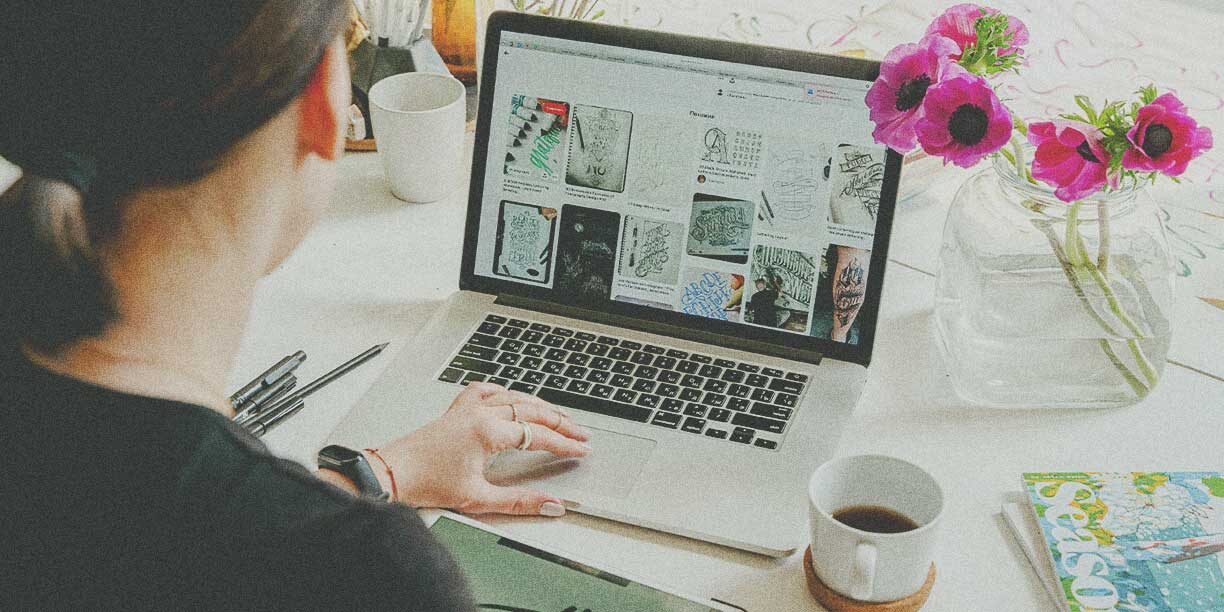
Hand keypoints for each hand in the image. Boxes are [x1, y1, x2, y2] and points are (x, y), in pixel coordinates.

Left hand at [372, 382, 591, 516]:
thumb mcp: (478, 498)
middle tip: (581, 432)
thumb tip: (549, 503)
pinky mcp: (456, 411)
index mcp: (487, 432)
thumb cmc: (426, 484)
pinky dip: (504, 391)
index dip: (564, 443)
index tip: (581, 449)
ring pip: (513, 397)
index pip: (538, 435)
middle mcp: (479, 414)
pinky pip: (485, 391)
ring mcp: (467, 409)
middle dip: (561, 422)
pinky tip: (510, 395)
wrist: (392, 474)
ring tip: (558, 415)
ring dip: (539, 405)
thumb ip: (519, 501)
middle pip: (532, 411)